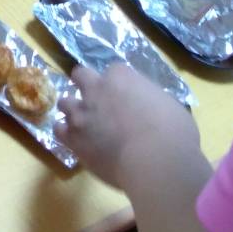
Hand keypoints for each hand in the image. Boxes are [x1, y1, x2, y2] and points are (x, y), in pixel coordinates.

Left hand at [56, 65, 198, 189]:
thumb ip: (151, 102)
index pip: (115, 70)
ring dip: (74, 109)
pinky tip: (77, 140)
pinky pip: (59, 130)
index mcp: (122, 77)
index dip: (120, 82)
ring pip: (65, 102)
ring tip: (84, 122)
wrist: (155, 162)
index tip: (126, 94)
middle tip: (96, 98)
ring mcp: (81, 114)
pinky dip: (66, 133)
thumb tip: (150, 109)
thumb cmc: (173, 133)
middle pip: (80, 75)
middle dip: (86, 83)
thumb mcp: (170, 107)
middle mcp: (96, 90)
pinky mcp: (73, 139)